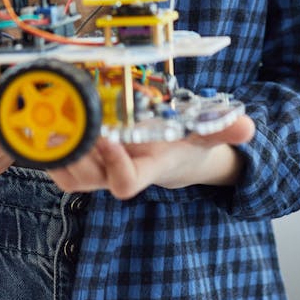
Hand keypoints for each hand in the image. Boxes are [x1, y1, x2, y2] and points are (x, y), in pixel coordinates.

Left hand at [47, 115, 255, 199]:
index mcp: (145, 168)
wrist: (169, 156)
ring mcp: (100, 172)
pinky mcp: (85, 165)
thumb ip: (222, 129)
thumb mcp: (203, 134)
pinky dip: (51, 149)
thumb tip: (247, 127)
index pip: (125, 183)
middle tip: (71, 117)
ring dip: (60, 149)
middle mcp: (118, 173)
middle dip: (76, 151)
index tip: (110, 136)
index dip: (114, 166)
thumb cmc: (182, 143)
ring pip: (69, 174)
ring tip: (59, 117)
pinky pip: (60, 168)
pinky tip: (52, 124)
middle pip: (86, 178)